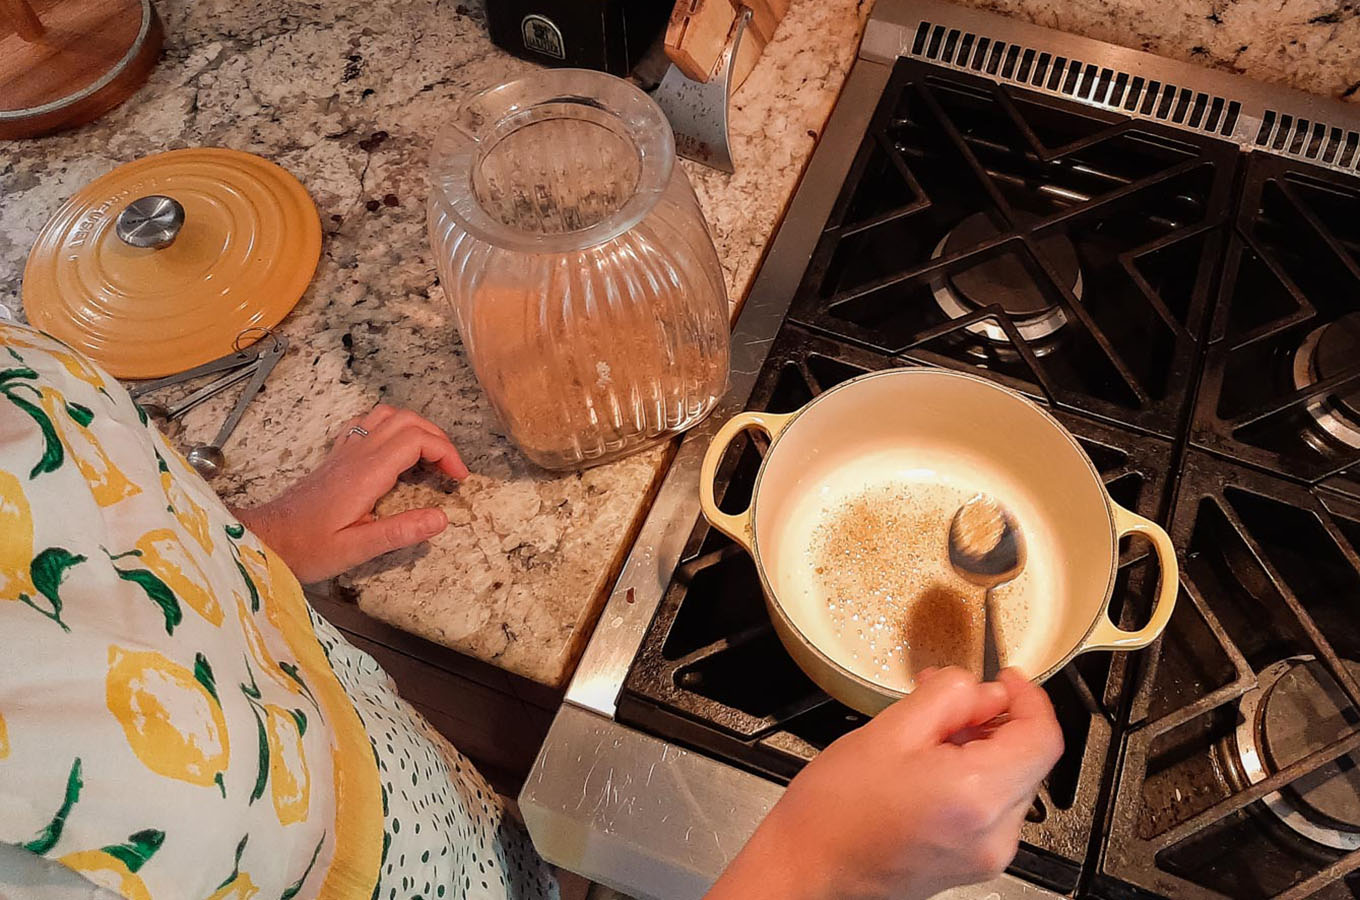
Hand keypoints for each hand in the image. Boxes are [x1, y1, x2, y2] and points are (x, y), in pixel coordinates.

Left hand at [234, 405, 468, 582]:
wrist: (265, 537)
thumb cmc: (307, 548)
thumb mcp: (357, 549)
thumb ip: (400, 532)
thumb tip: (442, 519)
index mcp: (367, 473)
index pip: (416, 440)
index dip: (446, 453)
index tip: (459, 479)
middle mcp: (356, 454)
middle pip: (406, 420)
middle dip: (438, 438)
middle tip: (452, 469)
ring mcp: (344, 451)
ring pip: (387, 415)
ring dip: (417, 428)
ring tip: (431, 456)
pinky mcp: (336, 456)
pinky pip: (368, 424)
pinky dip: (392, 428)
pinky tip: (396, 451)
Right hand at [706, 667, 1062, 899]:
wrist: (807, 868)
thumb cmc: (835, 810)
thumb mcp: (889, 730)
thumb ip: (948, 699)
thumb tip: (984, 691)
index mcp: (976, 795)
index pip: (1043, 737)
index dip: (1029, 699)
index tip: (1008, 680)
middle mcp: (993, 834)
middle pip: (1027, 760)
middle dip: (993, 720)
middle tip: (948, 698)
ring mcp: (985, 854)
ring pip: (1009, 783)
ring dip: (981, 748)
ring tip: (926, 733)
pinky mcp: (971, 864)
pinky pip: (991, 808)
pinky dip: (971, 778)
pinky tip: (929, 765)